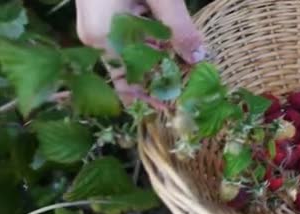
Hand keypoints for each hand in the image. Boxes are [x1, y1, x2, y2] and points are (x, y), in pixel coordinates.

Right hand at [75, 0, 206, 102]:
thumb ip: (180, 28)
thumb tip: (202, 59)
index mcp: (105, 37)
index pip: (130, 85)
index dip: (155, 100)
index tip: (180, 110)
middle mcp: (97, 38)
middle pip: (135, 72)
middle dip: (165, 81)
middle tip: (196, 90)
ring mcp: (99, 27)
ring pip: (135, 56)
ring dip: (163, 63)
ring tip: (192, 73)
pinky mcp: (105, 16)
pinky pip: (132, 40)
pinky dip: (154, 45)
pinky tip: (176, 49)